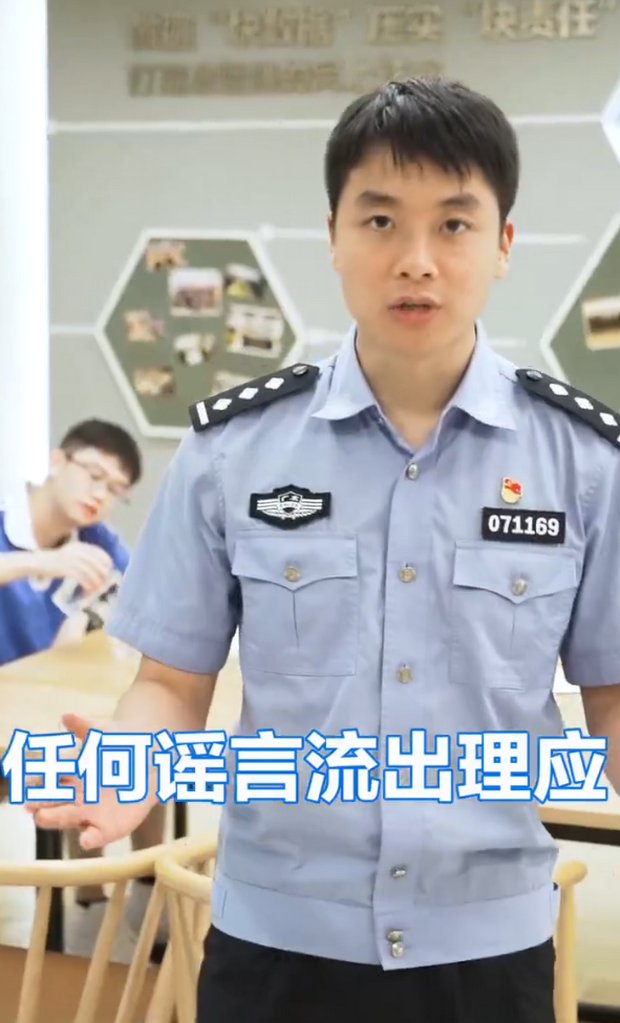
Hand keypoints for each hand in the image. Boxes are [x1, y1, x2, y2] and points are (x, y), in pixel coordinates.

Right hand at [26, 713, 154, 849]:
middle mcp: (77, 797)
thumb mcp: (103, 734)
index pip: (49, 780)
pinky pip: (97, 836)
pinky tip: (85, 839)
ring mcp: (91, 814)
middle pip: (55, 802)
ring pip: (69, 818)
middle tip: (29, 805)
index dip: (37, 782)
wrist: (152, 759)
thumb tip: (66, 716)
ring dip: (55, 819)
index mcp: (72, 776)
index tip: (25, 783)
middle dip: (41, 803)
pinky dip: (90, 839)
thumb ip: (85, 727)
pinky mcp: (109, 827)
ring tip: (41, 818)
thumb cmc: (122, 745)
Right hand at [31, 542, 113, 593]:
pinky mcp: (65, 568)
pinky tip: (89, 589)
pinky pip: (81, 577)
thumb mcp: (71, 554)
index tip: (110, 569)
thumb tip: (101, 568)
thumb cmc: (56, 561)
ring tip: (98, 587)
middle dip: (103, 573)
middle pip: (97, 562)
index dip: (107, 561)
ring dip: (96, 580)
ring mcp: (71, 559)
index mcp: (80, 546)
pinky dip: (87, 584)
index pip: (99, 552)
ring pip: (90, 570)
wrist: (39, 562)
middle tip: (106, 581)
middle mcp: (77, 550)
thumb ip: (84, 557)